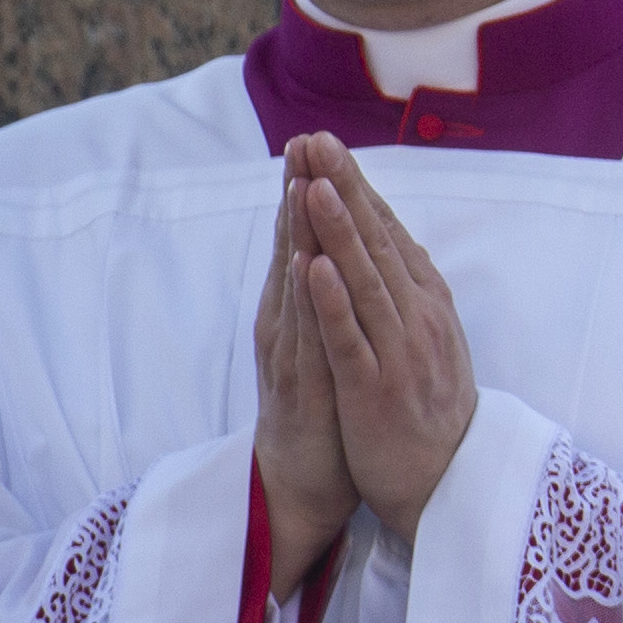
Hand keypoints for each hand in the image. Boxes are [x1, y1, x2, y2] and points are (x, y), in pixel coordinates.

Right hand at [251, 175, 356, 572]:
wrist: (305, 481)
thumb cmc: (322, 408)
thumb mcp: (327, 341)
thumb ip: (327, 297)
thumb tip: (334, 249)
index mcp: (299, 312)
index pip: (304, 240)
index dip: (308, 191)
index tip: (316, 141)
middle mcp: (288, 326)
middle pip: (291, 250)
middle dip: (297, 196)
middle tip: (301, 143)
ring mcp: (291, 356)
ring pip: (293, 286)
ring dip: (296, 237)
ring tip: (300, 186)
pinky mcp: (301, 390)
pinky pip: (305, 340)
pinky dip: (306, 303)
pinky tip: (306, 267)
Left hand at [286, 137, 480, 538]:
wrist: (449, 482)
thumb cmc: (430, 410)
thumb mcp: (430, 338)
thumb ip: (410, 289)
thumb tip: (392, 239)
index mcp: (426, 303)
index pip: (388, 233)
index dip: (358, 187)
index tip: (327, 145)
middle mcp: (417, 318)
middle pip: (376, 243)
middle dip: (345, 189)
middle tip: (317, 141)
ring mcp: (398, 352)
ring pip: (363, 281)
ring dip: (339, 231)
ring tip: (316, 186)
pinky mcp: (376, 389)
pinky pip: (351, 339)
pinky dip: (333, 302)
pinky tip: (315, 268)